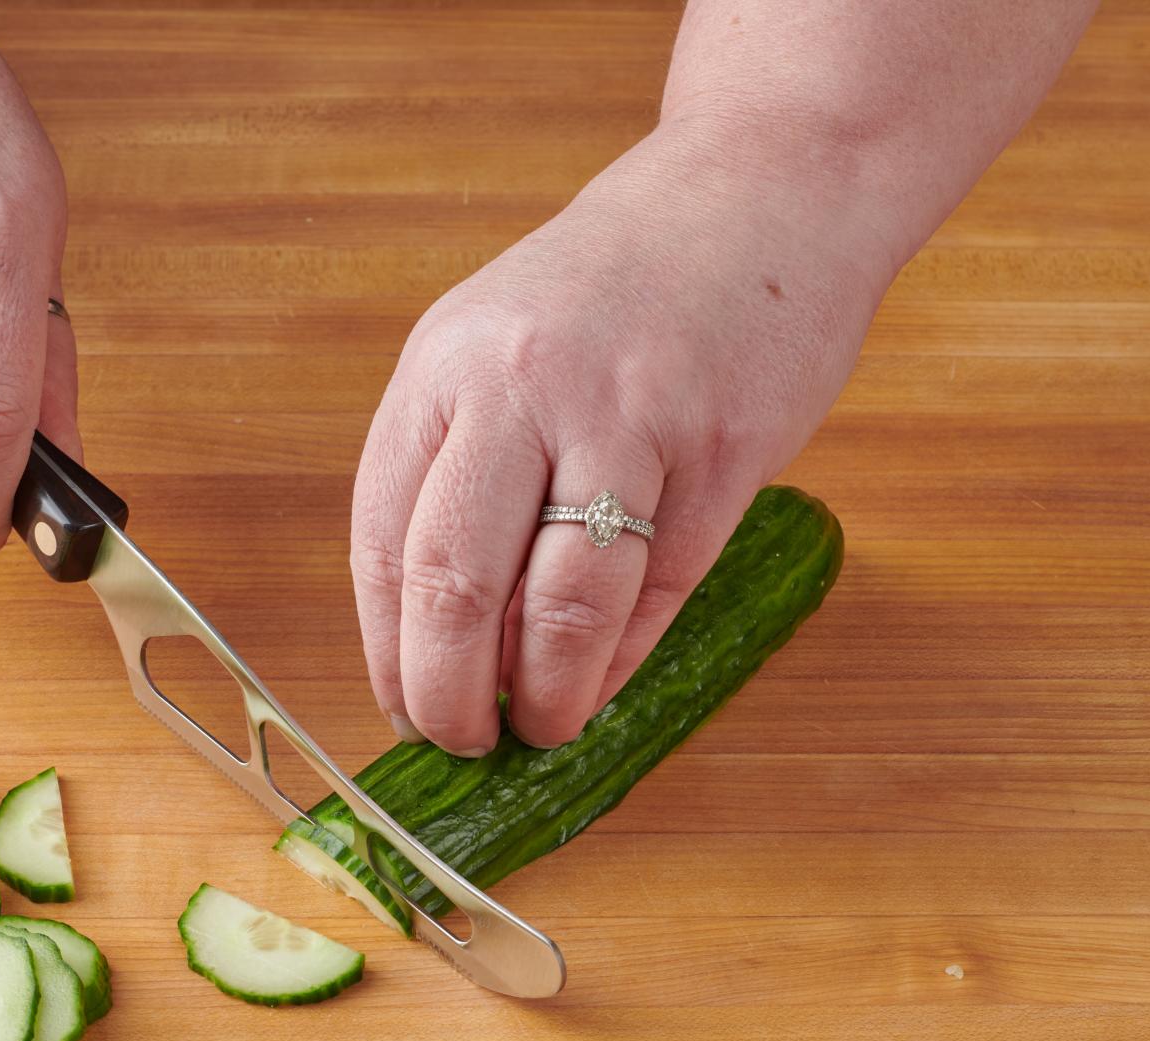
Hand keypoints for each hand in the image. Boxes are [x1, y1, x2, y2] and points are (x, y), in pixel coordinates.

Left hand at [350, 122, 894, 752]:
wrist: (764, 190)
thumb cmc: (618, 289)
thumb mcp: (500, 346)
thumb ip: (463, 469)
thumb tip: (439, 637)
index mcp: (446, 365)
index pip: (385, 540)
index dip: (388, 649)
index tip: (402, 708)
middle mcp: (523, 386)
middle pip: (454, 584)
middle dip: (449, 693)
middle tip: (465, 741)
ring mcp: (628, 416)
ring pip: (562, 605)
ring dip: (546, 693)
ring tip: (544, 725)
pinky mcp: (724, 448)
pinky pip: (659, 588)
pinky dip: (624, 656)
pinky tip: (606, 679)